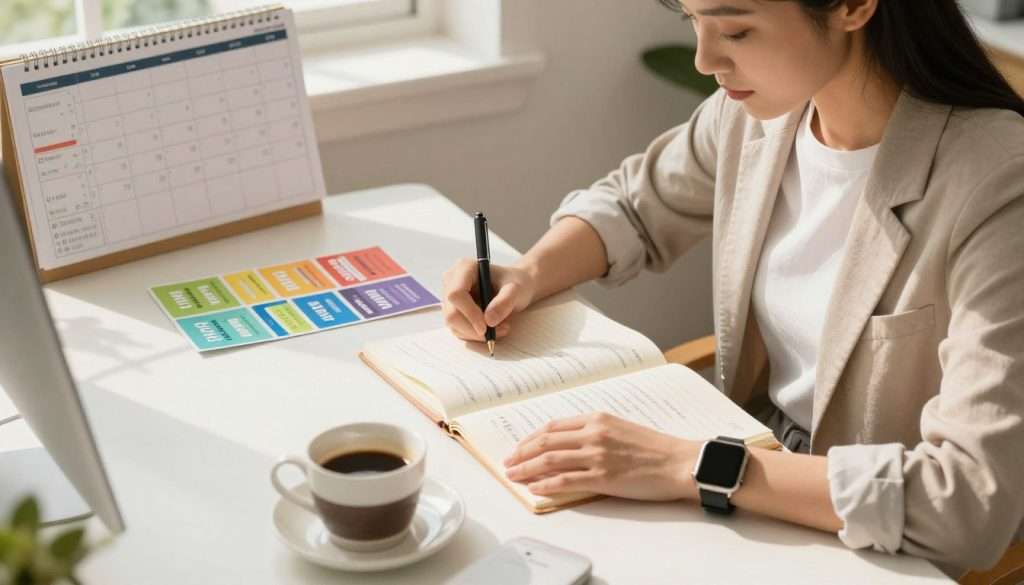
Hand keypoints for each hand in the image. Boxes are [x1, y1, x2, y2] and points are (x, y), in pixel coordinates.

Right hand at [441, 259, 537, 341]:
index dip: (469, 313)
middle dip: (473, 329)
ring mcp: (450, 297)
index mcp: (465, 268)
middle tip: (496, 332)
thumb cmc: (515, 283)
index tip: (486, 327)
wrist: (514, 287)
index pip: (456, 294)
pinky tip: (493, 329)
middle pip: (451, 313)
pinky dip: (475, 335)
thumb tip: (489, 320)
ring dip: (476, 334)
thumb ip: (505, 302)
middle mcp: (452, 281)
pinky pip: (458, 330)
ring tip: (501, 328)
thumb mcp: (516, 289)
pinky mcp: (453, 311)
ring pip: (454, 325)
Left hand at [503, 413, 699, 501]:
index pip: (553, 427)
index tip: (519, 447)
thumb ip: (595, 432)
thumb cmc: (654, 448)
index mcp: (597, 418)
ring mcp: (596, 455)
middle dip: (521, 453)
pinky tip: (534, 489)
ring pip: (549, 461)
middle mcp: (593, 434)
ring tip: (514, 476)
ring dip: (526, 469)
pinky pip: (564, 481)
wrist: (679, 462)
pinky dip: (545, 485)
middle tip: (508, 463)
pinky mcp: (602, 477)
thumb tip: (569, 444)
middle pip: (545, 442)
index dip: (531, 438)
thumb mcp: (621, 428)